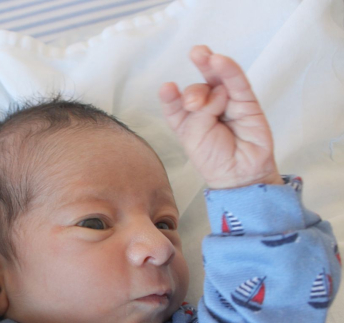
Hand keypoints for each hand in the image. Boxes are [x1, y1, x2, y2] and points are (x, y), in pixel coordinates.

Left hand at [158, 45, 282, 188]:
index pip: (175, 103)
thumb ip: (200, 112)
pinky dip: (229, 70)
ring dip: (208, 66)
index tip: (168, 88)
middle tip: (192, 103)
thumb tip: (219, 91)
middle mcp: (205, 110)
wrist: (239, 175)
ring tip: (200, 54)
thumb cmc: (213, 159)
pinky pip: (238, 83)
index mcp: (186, 120)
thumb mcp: (193, 137)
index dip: (171, 95)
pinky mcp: (247, 103)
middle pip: (197, 90)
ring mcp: (226, 104)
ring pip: (216, 81)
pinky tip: (219, 60)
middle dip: (193, 91)